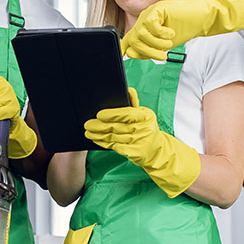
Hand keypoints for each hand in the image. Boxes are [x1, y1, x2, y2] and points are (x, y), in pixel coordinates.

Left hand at [83, 88, 199, 197]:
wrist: (156, 150)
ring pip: (114, 138)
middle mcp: (144, 130)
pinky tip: (96, 139)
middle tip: (87, 124)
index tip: (99, 114)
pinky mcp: (135, 153)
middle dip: (100, 126)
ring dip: (99, 135)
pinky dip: (104, 143)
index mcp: (146, 117)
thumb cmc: (146, 128)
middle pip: (118, 127)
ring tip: (88, 132)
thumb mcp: (144, 115)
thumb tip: (128, 90)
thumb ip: (134, 104)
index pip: (127, 114)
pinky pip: (116, 147)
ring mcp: (140, 143)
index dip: (112, 114)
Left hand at [120, 0, 243, 59]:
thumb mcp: (163, 46)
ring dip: (156, 43)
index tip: (126, 56)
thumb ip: (147, 50)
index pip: (129, 38)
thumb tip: (130, 53)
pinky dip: (161, 33)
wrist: (199, 18)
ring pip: (141, 33)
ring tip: (169, 43)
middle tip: (162, 56)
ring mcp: (150, 13)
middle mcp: (144, 20)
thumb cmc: (183, 29)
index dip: (124, 48)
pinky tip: (171, 33)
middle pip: (134, 39)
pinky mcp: (157, 8)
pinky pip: (151, 24)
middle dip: (147, 52)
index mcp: (144, 28)